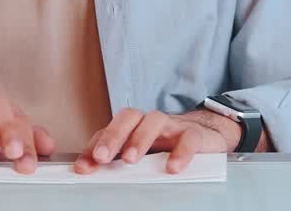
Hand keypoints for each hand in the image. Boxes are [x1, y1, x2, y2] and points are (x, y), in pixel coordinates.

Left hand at [74, 108, 240, 174]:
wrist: (207, 134)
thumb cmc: (168, 144)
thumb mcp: (142, 152)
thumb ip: (119, 159)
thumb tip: (92, 173)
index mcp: (133, 125)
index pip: (109, 129)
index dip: (94, 146)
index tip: (83, 168)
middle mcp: (149, 121)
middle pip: (128, 116)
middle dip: (112, 136)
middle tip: (102, 158)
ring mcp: (173, 125)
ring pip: (154, 120)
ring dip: (140, 139)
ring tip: (130, 160)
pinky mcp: (195, 134)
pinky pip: (188, 138)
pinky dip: (180, 152)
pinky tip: (172, 167)